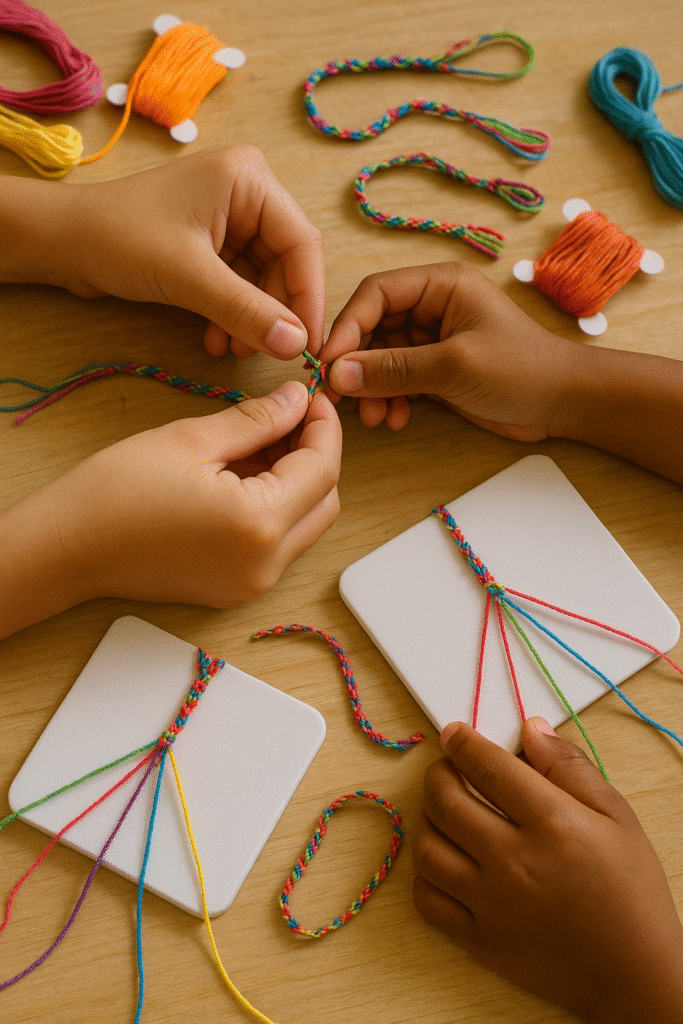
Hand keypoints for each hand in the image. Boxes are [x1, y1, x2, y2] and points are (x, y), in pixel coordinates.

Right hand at [0, 382, 340, 638]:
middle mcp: (265, 565)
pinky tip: (245, 476)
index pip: (322, 469)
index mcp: (259, 525)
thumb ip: (258, 419)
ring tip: (260, 443)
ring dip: (298, 482)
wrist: (69, 546)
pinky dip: (277, 508)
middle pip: (325, 502)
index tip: (311, 396)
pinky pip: (279, 544)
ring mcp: (252, 584)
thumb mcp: (193, 439)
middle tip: (289, 416)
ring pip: (306, 524)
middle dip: (316, 454)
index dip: (324, 426)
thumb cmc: (117, 491)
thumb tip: (297, 400)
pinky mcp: (236, 589)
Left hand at [5, 146, 324, 359]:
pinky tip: (217, 340)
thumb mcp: (190, 278)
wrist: (63, 242)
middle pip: (285, 263)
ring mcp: (229, 218)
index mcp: (249, 180)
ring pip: (262, 279)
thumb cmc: (119, 238)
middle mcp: (246, 193)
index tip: (307, 344)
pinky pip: (239, 284)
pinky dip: (232, 314)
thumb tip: (297, 345)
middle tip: (269, 353)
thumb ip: (247, 311)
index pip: (301, 243)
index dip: (308, 297)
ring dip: (252, 319)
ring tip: (234, 350)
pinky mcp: (211, 243)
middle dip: (275, 312)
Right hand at [320, 262, 573, 433]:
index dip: (348, 326)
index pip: (376, 294)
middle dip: (357, 365)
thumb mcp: (453, 366)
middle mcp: (433, 306)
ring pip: (380, 359)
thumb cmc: (521, 370)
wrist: (563, 404)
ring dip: (371, 388)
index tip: (328, 363)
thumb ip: (393, 369)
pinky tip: (395, 419)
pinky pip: (396, 380)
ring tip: (375, 417)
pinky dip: (389, 399)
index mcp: (440, 285)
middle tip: (341, 398)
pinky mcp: (435, 370)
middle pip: (372, 327)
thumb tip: (337, 374)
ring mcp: (433, 339)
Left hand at [412, 718, 682, 1023]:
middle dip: (438, 773)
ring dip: (427, 819)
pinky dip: (425, 873)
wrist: (634, 973)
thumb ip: (570, 767)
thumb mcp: (617, 816)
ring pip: (427, 847)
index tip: (453, 733)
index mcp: (552, 824)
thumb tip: (530, 730)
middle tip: (446, 768)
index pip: (488, 767)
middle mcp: (513, 861)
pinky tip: (444, 859)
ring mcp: (491, 903)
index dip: (462, 742)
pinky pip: (427, 899)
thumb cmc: (630, 890)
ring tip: (443, 811)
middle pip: (446, 801)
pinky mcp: (479, 941)